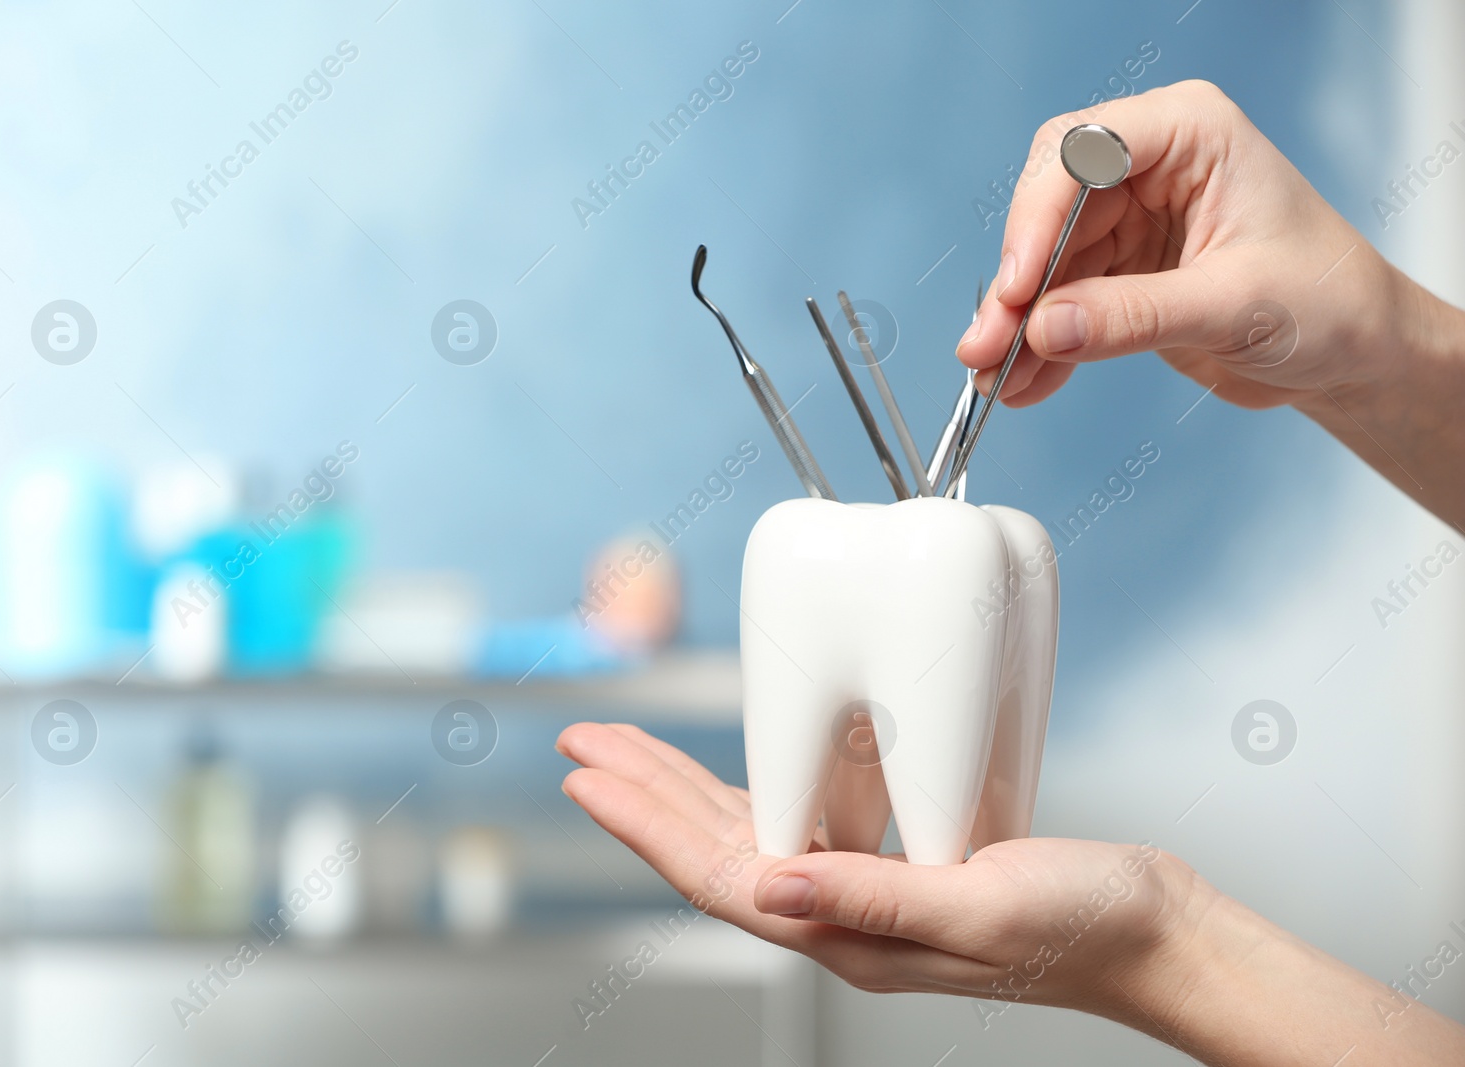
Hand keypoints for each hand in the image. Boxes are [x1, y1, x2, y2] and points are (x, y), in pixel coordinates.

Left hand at [556, 721, 1199, 1032]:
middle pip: (713, 850)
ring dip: (683, 788)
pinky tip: (741, 765)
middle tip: (582, 744)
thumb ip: (873, 897)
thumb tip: (768, 885)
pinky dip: (756, 786)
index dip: (645, 825)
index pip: (717, 876)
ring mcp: (866, 892)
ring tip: (630, 749)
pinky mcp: (899, 863)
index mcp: (849, 934)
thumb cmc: (1080, 927)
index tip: (588, 776)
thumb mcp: (978, 907)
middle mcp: (842, 916)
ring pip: (747, 832)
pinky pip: (802, 820)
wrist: (1151, 933)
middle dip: (642, 795)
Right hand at [958, 79, 1400, 410]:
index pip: (1082, 154)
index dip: (1037, 219)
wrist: (1358, 352)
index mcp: (1189, 133)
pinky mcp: (1119, 272)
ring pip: (1043, 264)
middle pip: (1047, 210)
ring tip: (996, 378)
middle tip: (989, 344)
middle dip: (1016, 283)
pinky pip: (1059, 305)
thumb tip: (1045, 328)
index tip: (1018, 289)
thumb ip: (1134, 316)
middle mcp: (1151, 166)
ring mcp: (1130, 219)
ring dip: (1017, 326)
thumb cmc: (1330, 300)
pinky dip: (1040, 347)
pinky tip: (1022, 384)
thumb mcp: (1234, 306)